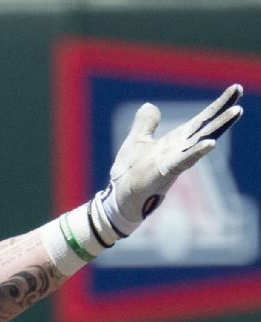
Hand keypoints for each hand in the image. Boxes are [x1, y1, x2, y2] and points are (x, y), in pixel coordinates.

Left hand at [97, 84, 243, 241]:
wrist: (119, 195)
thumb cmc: (130, 171)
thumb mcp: (137, 140)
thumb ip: (145, 123)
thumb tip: (149, 105)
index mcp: (176, 140)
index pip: (202, 119)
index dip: (218, 105)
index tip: (236, 88)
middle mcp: (181, 148)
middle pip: (207, 126)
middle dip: (224, 110)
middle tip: (240, 92)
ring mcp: (176, 160)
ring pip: (202, 140)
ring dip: (219, 126)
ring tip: (237, 111)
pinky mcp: (166, 171)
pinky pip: (185, 160)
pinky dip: (197, 151)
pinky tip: (211, 142)